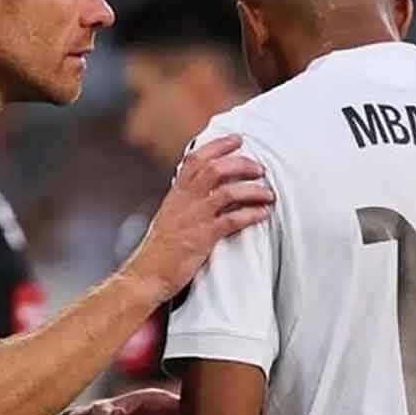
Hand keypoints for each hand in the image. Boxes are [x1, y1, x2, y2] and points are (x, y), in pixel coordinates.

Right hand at [126, 135, 273, 302]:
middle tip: (260, 168)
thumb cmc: (161, 248)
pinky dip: (251, 214)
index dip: (218, 145)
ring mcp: (194, 219)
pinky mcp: (203, 238)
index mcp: (176, 193)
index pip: (195, 159)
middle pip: (215, 169)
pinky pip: (232, 220)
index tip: (238, 139)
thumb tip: (208, 188)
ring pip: (227, 192)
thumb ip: (187, 200)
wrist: (146, 275)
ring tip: (269, 193)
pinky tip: (263, 213)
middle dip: (241, 164)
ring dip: (252, 189)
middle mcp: (185, 201)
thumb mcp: (170, 216)